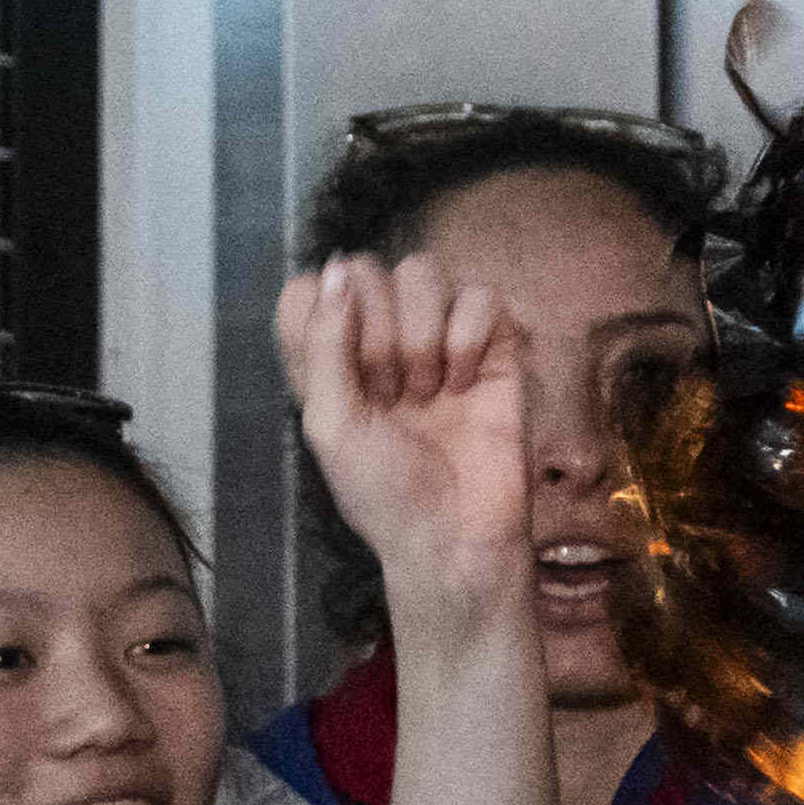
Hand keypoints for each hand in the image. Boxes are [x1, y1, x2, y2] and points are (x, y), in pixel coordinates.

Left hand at [279, 250, 539, 662]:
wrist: (455, 536)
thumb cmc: (384, 494)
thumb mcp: (329, 424)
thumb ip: (325, 341)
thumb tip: (337, 268)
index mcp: (330, 356)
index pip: (310, 289)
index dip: (322, 318)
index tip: (341, 373)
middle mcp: (381, 337)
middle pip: (367, 270)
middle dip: (376, 334)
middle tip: (390, 396)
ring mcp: (439, 337)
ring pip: (424, 270)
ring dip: (421, 334)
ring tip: (428, 391)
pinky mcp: (494, 345)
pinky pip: (482, 295)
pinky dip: (470, 336)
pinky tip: (467, 383)